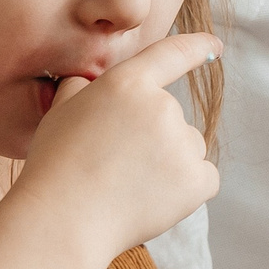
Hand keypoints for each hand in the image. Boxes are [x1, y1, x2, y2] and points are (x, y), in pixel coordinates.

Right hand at [13, 33, 222, 263]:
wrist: (62, 221)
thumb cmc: (55, 167)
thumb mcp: (60, 111)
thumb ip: (83, 88)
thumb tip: (93, 82)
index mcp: (128, 83)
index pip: (172, 54)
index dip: (197, 47)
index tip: (214, 47)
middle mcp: (162, 107)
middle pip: (173, 118)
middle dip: (152, 137)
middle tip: (115, 164)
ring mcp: (183, 144)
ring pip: (187, 148)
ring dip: (169, 163)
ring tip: (127, 186)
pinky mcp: (198, 180)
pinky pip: (203, 178)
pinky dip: (185, 189)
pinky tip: (152, 200)